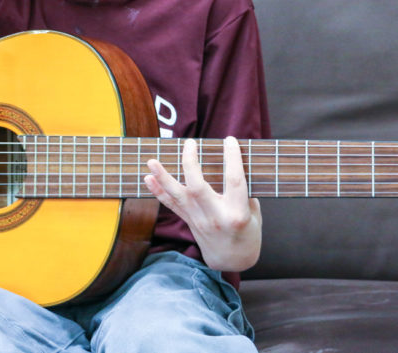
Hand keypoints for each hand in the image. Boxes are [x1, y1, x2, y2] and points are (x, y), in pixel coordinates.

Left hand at [144, 136, 261, 271]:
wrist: (233, 260)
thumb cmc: (247, 233)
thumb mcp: (254, 213)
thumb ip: (242, 192)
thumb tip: (232, 164)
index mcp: (236, 214)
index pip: (234, 181)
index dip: (232, 159)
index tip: (229, 140)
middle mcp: (214, 217)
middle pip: (198, 187)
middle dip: (190, 163)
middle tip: (189, 143)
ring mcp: (198, 220)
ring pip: (178, 197)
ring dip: (163, 178)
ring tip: (151, 161)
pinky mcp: (188, 221)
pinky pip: (171, 205)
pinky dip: (158, 191)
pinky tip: (148, 178)